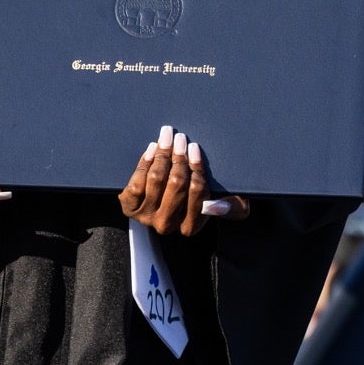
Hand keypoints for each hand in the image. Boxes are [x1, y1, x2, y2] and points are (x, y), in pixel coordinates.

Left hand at [118, 127, 250, 237]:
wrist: (167, 202)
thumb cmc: (200, 198)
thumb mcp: (225, 204)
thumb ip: (233, 207)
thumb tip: (218, 205)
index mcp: (190, 226)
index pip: (197, 191)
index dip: (195, 167)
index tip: (194, 148)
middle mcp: (167, 225)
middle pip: (176, 183)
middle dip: (179, 156)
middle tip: (181, 138)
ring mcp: (146, 217)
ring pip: (156, 180)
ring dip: (162, 154)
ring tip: (167, 137)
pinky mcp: (130, 208)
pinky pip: (136, 183)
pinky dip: (145, 163)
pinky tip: (152, 150)